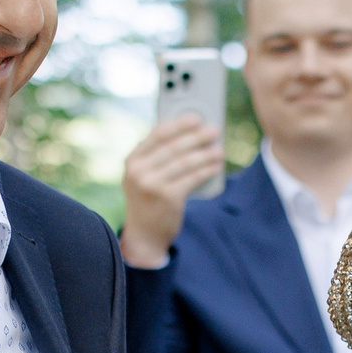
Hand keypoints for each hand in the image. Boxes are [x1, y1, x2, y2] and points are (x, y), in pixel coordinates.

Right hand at [120, 114, 224, 267]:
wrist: (144, 235)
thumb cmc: (149, 199)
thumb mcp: (144, 176)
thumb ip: (157, 156)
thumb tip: (190, 133)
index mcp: (132, 160)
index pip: (157, 134)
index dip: (179, 124)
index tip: (196, 117)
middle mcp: (139, 171)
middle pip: (174, 147)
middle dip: (196, 137)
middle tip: (214, 130)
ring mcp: (152, 185)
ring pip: (185, 162)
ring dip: (205, 154)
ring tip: (219, 149)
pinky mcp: (167, 198)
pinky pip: (192, 178)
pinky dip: (206, 170)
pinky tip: (216, 166)